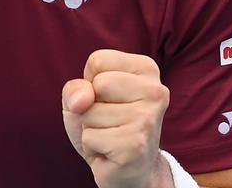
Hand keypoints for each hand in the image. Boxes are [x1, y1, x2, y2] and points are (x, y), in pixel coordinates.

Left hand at [62, 50, 172, 187]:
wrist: (128, 170)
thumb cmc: (105, 124)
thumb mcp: (83, 95)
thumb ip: (76, 87)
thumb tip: (82, 100)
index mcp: (147, 69)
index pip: (98, 60)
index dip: (91, 82)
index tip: (108, 98)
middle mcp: (155, 91)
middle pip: (96, 85)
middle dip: (90, 106)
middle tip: (109, 120)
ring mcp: (147, 119)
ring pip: (90, 113)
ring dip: (91, 128)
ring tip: (111, 135)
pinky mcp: (135, 145)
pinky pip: (90, 137)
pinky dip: (92, 146)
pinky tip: (110, 151)